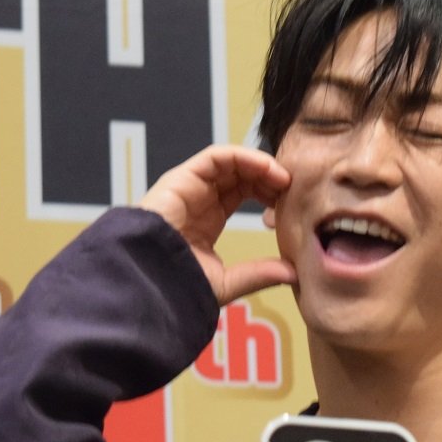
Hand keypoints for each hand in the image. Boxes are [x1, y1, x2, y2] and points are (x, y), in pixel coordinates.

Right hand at [139, 145, 296, 304]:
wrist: (147, 282)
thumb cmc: (177, 285)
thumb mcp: (226, 282)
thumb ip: (259, 274)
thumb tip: (294, 274)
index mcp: (208, 219)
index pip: (244, 192)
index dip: (269, 192)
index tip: (292, 204)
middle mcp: (199, 199)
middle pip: (241, 174)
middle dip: (269, 176)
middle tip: (293, 188)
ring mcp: (190, 186)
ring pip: (232, 162)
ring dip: (261, 165)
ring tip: (284, 179)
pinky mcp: (182, 177)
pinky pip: (217, 156)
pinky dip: (245, 157)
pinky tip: (267, 170)